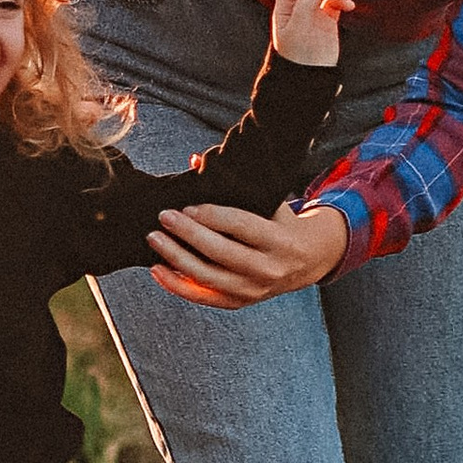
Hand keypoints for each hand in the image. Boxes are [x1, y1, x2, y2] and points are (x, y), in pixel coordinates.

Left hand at [148, 199, 347, 306]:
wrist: (308, 261)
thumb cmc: (283, 225)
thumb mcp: (272, 201)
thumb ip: (237, 184)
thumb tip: (194, 160)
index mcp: (279, 241)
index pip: (240, 226)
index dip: (211, 216)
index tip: (186, 206)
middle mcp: (267, 268)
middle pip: (221, 252)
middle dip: (188, 234)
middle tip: (164, 216)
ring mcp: (253, 290)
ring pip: (207, 277)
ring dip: (176, 258)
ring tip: (155, 239)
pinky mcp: (239, 302)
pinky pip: (203, 297)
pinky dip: (177, 285)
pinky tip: (157, 269)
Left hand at [271, 0, 354, 65]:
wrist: (309, 79)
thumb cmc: (297, 58)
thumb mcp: (297, 30)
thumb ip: (305, 5)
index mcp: (285, 7)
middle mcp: (297, 7)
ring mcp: (312, 12)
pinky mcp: (326, 20)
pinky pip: (334, 2)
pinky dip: (342, 0)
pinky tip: (348, 5)